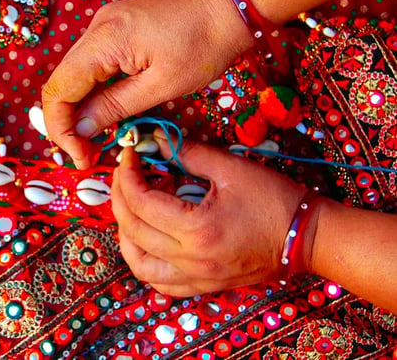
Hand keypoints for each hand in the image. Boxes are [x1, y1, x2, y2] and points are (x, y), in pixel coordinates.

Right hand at [42, 0, 252, 168]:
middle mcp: (96, 28)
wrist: (229, 5)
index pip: (59, 89)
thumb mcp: (161, 86)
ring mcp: (104, 24)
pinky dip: (93, 90)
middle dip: (67, 123)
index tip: (79, 156)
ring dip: (79, 108)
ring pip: (74, 74)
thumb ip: (114, 107)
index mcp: (104, 40)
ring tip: (96, 139)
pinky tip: (106, 111)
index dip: (60, 128)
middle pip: (61, 82)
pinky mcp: (116, 27)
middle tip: (87, 154)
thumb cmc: (204, 45)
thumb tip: (79, 130)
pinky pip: (92, 63)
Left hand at [111, 130, 308, 296]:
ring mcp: (196, 278)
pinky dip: (143, 262)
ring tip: (129, 207)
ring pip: (139, 263)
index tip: (129, 154)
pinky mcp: (203, 286)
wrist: (308, 238)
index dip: (127, 174)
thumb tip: (156, 141)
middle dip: (119, 196)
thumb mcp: (231, 168)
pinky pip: (160, 283)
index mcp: (197, 229)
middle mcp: (191, 259)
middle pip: (133, 229)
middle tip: (125, 172)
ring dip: (125, 233)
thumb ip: (189, 154)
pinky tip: (145, 241)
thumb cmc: (274, 200)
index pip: (141, 201)